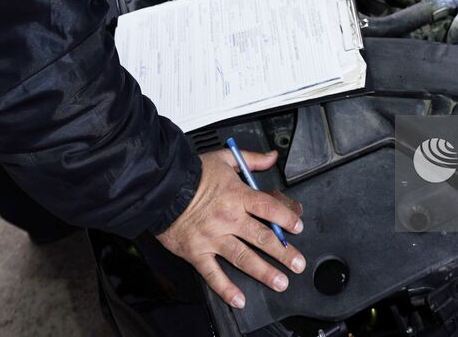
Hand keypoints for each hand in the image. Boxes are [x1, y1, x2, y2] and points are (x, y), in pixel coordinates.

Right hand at [157, 148, 305, 308]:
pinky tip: (239, 299)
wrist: (159, 188)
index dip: (286, 218)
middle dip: (284, 252)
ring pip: (243, 258)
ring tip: (280, 281)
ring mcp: (213, 238)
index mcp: (237, 196)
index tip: (297, 227)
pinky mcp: (197, 253)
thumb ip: (251, 159)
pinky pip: (213, 274)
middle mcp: (228, 219)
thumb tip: (271, 157)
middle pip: (262, 237)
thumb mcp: (224, 159)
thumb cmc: (190, 174)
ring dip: (264, 272)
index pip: (269, 208)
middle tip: (297, 263)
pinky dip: (226, 289)